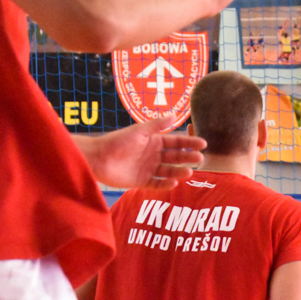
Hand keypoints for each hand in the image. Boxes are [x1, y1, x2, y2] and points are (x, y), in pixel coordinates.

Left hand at [79, 117, 205, 189]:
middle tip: (200, 159)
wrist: (98, 158)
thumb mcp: (140, 131)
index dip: (189, 143)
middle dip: (188, 158)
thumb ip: (157, 125)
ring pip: (168, 171)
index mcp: (154, 141)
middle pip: (175, 157)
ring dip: (179, 172)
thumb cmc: (118, 141)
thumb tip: (175, 115)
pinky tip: (174, 183)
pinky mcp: (141, 182)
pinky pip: (157, 184)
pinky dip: (165, 185)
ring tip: (189, 173)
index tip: (203, 144)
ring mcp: (148, 169)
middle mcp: (153, 155)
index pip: (176, 142)